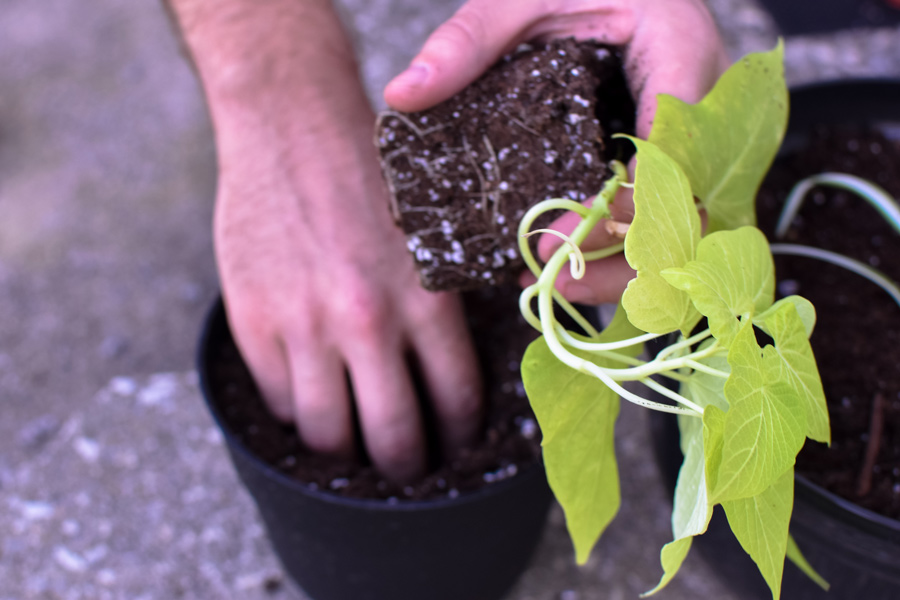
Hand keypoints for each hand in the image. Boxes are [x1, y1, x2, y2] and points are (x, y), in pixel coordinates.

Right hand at [170, 0, 482, 482]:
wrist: (292, 124)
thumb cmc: (369, 172)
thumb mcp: (429, 235)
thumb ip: (437, 308)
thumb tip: (446, 376)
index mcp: (427, 298)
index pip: (456, 401)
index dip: (460, 437)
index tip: (456, 447)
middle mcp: (368, 320)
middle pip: (395, 438)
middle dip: (407, 469)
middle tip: (406, 470)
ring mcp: (305, 326)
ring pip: (328, 434)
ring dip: (345, 453)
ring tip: (354, 448)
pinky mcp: (255, 322)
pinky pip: (279, 400)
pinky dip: (298, 413)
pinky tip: (311, 402)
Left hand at [384, 0, 728, 303]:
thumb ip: (471, 37)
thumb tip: (404, 93)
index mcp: (682, 56)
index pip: (672, 150)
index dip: (626, 208)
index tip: (559, 237)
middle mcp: (702, 112)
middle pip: (689, 209)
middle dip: (625, 258)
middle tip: (553, 279)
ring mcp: (695, 146)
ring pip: (686, 231)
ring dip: (627, 271)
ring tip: (556, 288)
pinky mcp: (675, 167)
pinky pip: (666, 226)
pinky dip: (624, 256)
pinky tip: (571, 271)